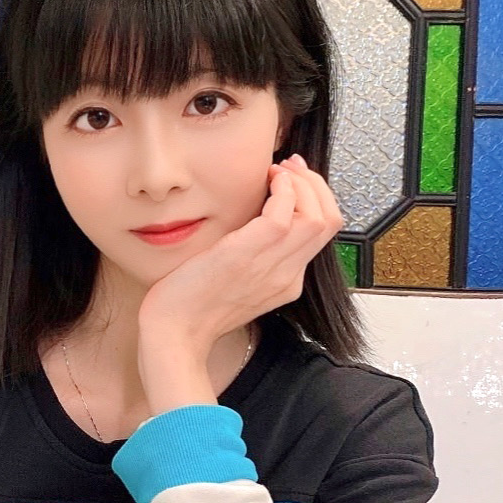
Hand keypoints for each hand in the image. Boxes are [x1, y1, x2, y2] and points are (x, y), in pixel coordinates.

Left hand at [138, 155, 343, 367]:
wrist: (174, 334)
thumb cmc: (193, 306)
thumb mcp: (236, 281)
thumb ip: (255, 256)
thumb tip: (258, 218)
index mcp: (287, 282)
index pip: (323, 233)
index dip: (315, 199)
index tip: (292, 180)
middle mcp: (287, 276)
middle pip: (329, 221)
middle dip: (315, 184)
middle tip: (289, 168)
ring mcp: (271, 267)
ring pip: (316, 216)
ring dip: (301, 182)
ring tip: (277, 171)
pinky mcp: (245, 255)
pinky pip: (283, 215)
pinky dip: (283, 190)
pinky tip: (267, 181)